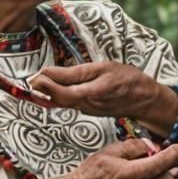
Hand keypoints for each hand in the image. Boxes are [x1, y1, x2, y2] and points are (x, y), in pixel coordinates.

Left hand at [29, 61, 177, 134]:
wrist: (146, 100)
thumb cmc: (128, 80)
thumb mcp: (103, 68)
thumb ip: (74, 73)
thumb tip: (48, 73)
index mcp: (91, 93)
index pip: (59, 93)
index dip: (44, 86)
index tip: (34, 75)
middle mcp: (86, 105)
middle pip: (56, 100)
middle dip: (41, 89)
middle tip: (31, 77)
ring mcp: (87, 110)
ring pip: (61, 102)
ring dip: (47, 92)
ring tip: (39, 79)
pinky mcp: (89, 110)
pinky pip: (68, 103)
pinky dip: (57, 95)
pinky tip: (52, 88)